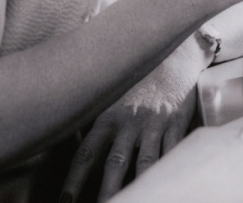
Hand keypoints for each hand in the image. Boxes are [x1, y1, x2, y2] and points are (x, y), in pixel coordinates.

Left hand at [60, 38, 204, 201]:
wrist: (174, 53)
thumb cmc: (139, 78)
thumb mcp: (113, 93)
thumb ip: (97, 118)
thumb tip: (71, 139)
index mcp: (109, 115)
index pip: (86, 152)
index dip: (74, 179)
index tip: (65, 201)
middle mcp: (130, 121)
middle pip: (115, 163)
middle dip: (106, 192)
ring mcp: (154, 124)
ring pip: (145, 164)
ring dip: (138, 188)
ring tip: (132, 202)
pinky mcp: (177, 123)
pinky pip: (172, 153)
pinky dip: (168, 172)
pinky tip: (165, 187)